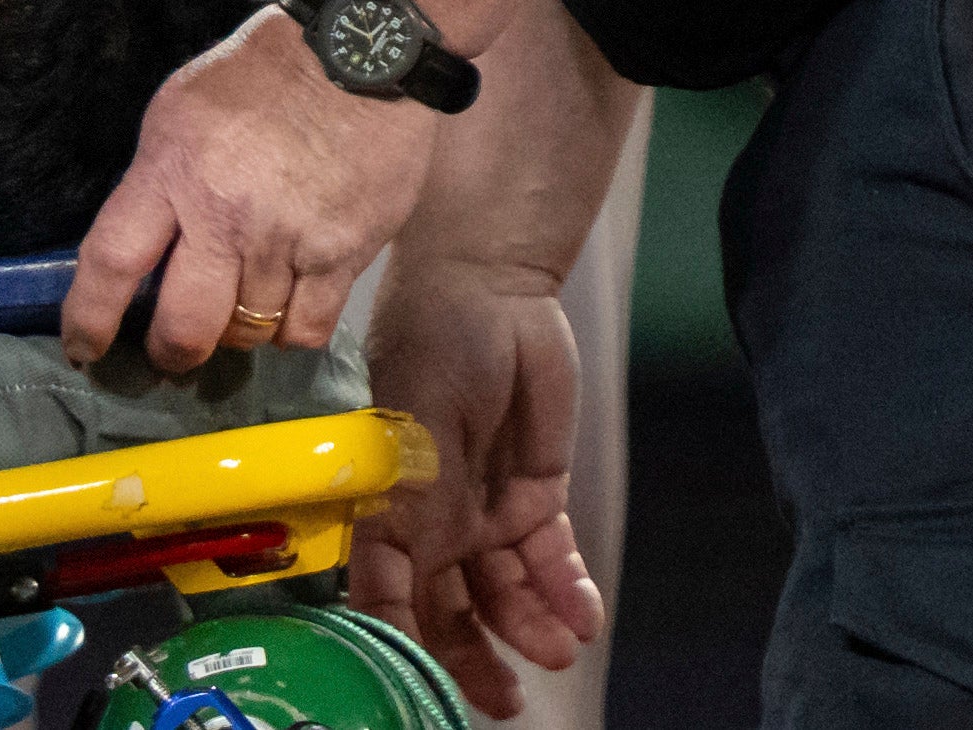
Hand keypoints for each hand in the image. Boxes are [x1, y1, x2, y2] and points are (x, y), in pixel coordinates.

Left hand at [65, 5, 442, 370]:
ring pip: (247, 333)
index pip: (111, 262)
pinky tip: (290, 305)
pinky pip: (306, 331)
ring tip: (243, 301)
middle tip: (174, 352)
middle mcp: (226, 213)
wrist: (361, 49)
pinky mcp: (343, 254)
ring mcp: (287, 240)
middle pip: (183, 329)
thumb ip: (157, 181)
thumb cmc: (261, 75)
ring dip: (238, 329)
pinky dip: (291, 330)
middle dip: (171, 353)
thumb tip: (142, 252)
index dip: (88, 319)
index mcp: (173, 168)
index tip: (83, 349)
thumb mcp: (180, 110)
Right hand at [349, 255, 599, 710]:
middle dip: (474, 662)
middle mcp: (436, 525)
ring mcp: (486, 511)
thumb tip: (392, 598)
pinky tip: (583, 616)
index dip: (404, 645)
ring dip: (531, 628)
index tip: (421, 689)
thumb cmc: (431, 347)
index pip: (389, 598)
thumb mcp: (409, 434)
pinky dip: (566, 590)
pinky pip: (549, 558)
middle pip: (451, 612)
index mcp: (389, 514)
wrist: (491, 285)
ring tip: (560, 652)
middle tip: (504, 704)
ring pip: (505, 594)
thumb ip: (411, 515)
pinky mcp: (536, 494)